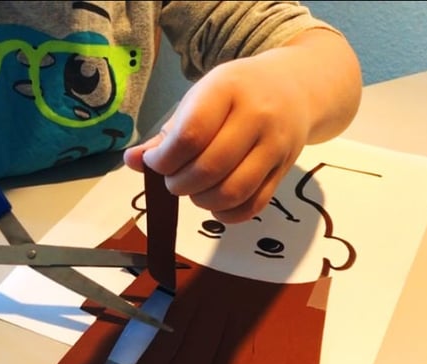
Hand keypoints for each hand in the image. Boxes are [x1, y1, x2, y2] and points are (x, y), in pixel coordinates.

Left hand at [124, 28, 360, 223]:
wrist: (295, 86)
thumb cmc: (235, 94)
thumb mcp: (199, 100)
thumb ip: (166, 135)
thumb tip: (132, 162)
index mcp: (226, 90)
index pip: (190, 135)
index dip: (165, 160)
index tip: (157, 164)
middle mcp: (256, 116)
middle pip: (209, 168)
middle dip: (179, 184)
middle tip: (173, 180)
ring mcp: (275, 145)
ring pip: (232, 191)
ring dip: (201, 201)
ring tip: (194, 190)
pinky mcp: (285, 170)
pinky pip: (253, 205)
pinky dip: (227, 213)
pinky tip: (215, 202)